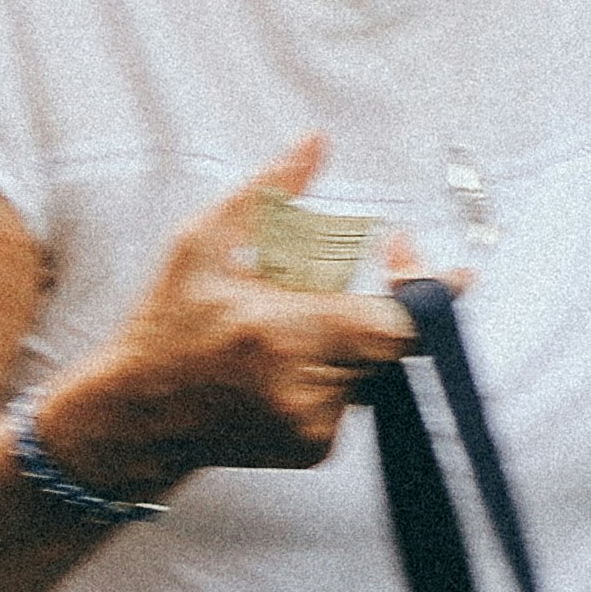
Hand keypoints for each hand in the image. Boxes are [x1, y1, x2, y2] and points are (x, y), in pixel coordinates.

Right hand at [47, 139, 428, 485]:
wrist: (135, 416)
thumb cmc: (165, 326)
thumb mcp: (201, 245)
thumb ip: (269, 192)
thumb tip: (314, 143)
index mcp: (281, 334)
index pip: (396, 323)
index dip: (428, 293)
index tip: (455, 272)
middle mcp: (303, 388)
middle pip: (389, 342)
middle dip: (380, 308)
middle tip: (333, 290)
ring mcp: (312, 426)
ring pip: (371, 370)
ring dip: (348, 341)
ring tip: (285, 332)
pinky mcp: (314, 448)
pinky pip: (351, 398)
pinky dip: (331, 373)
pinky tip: (281, 367)